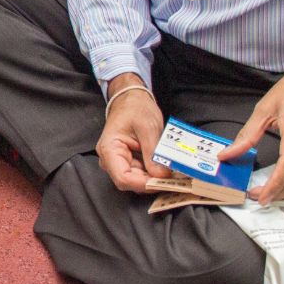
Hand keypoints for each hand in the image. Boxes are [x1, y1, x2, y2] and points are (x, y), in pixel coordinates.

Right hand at [96, 74, 171, 191]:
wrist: (131, 99)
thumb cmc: (135, 108)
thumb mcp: (148, 128)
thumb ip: (153, 153)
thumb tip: (161, 176)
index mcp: (109, 150)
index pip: (123, 178)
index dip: (144, 184)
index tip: (163, 182)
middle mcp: (110, 160)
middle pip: (130, 182)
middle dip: (151, 182)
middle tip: (174, 179)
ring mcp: (118, 162)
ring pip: (137, 180)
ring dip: (154, 178)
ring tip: (172, 172)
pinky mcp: (128, 161)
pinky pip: (140, 173)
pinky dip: (153, 173)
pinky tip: (165, 167)